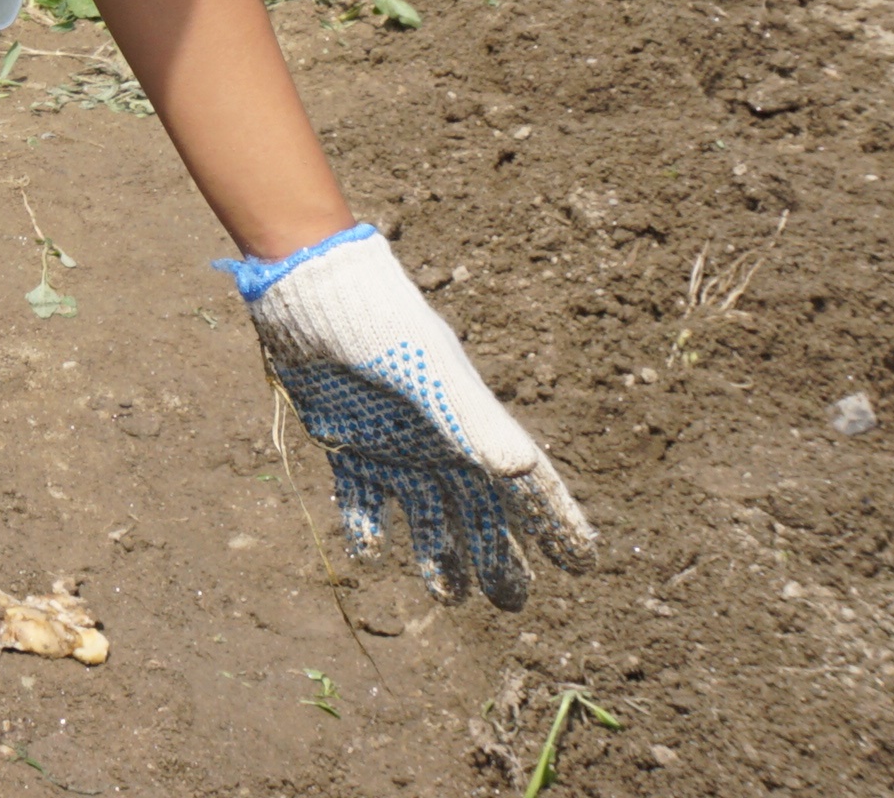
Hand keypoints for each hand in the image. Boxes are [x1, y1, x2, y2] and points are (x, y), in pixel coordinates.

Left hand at [234, 227, 594, 607]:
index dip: (555, 521)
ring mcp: (392, 442)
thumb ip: (471, 418)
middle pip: (479, 509)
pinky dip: (366, 525)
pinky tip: (368, 556)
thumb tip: (519, 467)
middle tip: (513, 602)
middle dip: (499, 554)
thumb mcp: (428, 373)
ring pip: (426, 512)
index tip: (583, 564)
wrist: (310, 291)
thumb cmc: (380, 324)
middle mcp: (437, 439)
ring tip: (452, 598)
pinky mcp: (345, 441)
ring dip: (439, 553)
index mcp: (469, 423)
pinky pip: (362, 495)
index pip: (526, 483)